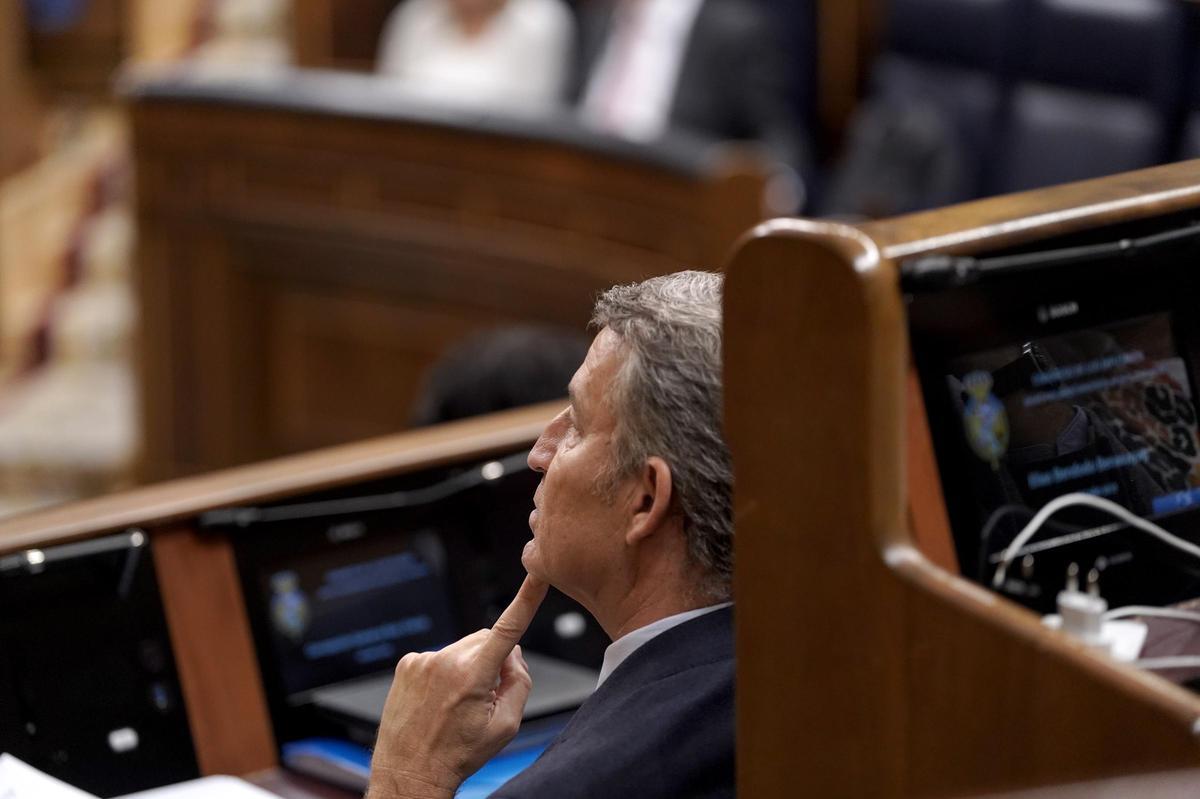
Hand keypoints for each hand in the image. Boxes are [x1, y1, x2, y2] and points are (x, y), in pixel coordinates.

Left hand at [366, 575, 549, 798]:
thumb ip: (519, 683)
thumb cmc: (458, 754)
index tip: (537, 575)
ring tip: (457, 704)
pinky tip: (439, 700)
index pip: (507, 629)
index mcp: (472, 676)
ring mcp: (422, 660)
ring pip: (463, 648)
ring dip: (468, 667)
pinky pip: (440, 657)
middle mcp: (445, 661)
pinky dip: (446, 672)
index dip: (526, 599)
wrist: (410, 773)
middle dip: (493, 659)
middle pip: (486, 640)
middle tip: (487, 695)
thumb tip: (513, 654)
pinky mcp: (407, 664)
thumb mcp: (505, 726)